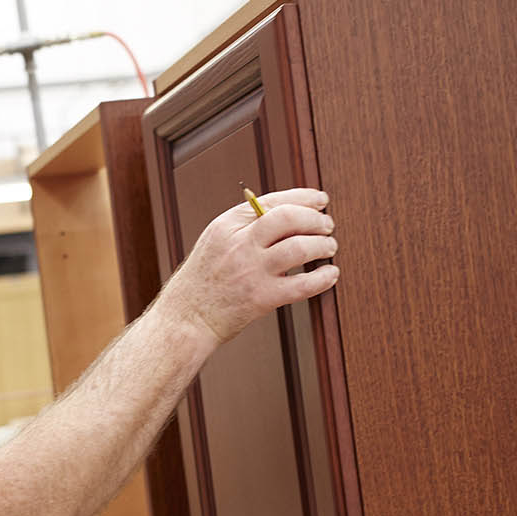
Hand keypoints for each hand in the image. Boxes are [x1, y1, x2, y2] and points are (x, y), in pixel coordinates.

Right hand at [156, 188, 337, 346]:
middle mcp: (239, 245)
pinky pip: (302, 285)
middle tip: (328, 225)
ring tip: (329, 247)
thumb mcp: (216, 241)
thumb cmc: (203, 281)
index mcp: (226, 226)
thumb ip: (245, 226)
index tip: (320, 200)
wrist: (186, 318)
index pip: (270, 200)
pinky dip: (322, 278)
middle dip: (315, 219)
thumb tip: (287, 214)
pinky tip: (330, 274)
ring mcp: (250, 272)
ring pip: (299, 248)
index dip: (302, 197)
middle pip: (288, 218)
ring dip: (322, 245)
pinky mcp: (261, 299)